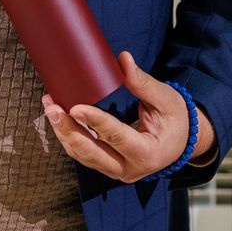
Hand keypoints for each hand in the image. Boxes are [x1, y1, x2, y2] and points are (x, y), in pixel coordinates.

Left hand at [43, 52, 215, 183]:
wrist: (181, 141)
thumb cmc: (176, 119)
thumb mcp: (165, 99)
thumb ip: (143, 83)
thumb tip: (123, 59)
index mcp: (147, 153)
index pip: (117, 137)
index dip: (95, 122)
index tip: (75, 106)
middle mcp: (129, 169)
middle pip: (91, 153)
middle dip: (69, 130)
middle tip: (53, 108)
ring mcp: (116, 171)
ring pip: (83, 155)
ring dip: (64, 132)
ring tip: (50, 108)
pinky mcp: (108, 166)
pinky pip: (84, 154)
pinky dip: (70, 136)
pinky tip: (60, 118)